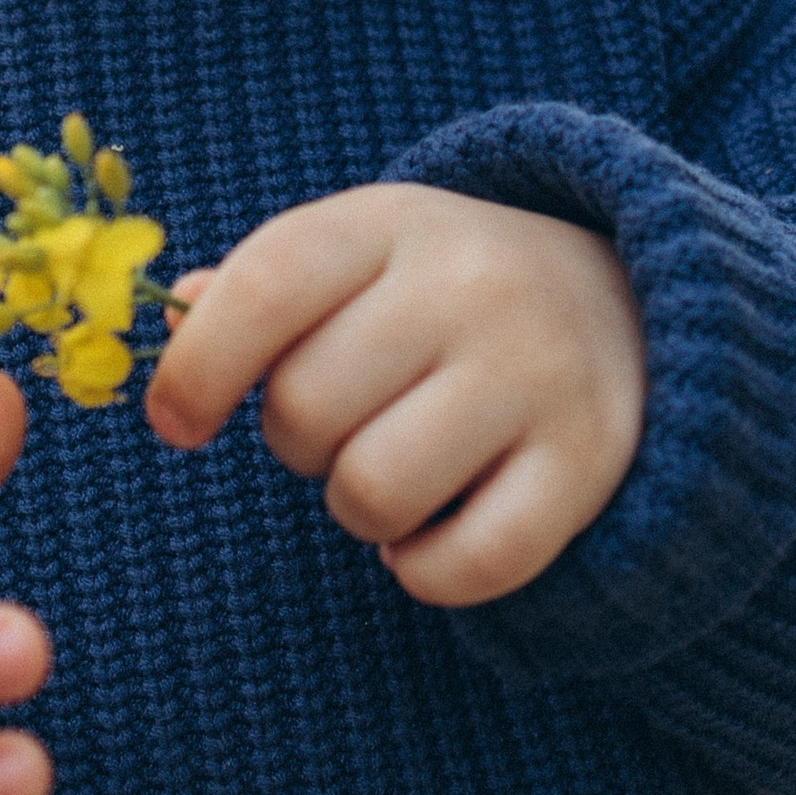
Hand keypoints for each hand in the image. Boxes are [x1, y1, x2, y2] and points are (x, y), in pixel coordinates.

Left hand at [144, 185, 644, 605]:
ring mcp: (537, 373)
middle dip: (295, 441)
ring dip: (357, 509)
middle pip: (306, 407)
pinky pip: (469, 561)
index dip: (199, 367)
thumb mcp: (358, 254)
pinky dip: (428, 572)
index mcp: (393, 222)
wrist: (625, 305)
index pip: (267, 285)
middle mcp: (470, 286)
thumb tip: (169, 317)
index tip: (177, 423)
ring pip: (373, 492)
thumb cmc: (441, 291)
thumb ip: (261, 288)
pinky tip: (433, 536)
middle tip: (341, 427)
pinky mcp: (588, 462)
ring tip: (392, 474)